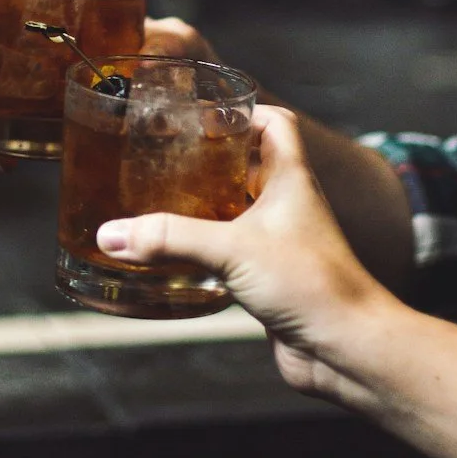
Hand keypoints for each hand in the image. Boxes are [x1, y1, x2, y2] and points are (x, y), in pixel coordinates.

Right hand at [0, 0, 216, 164]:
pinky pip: (7, 139)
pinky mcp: (45, 134)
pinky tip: (2, 159)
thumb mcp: (177, 41)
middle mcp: (37, 51)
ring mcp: (35, 93)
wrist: (202, 113)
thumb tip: (136, 66)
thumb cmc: (186, 63)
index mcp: (60, 13)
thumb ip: (164, 42)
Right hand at [95, 106, 396, 400]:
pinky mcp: (269, 278)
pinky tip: (171, 258)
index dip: (242, 111)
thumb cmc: (311, 284)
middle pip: (247, 166)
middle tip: (164, 157)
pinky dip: (204, 251)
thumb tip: (111, 233)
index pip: (274, 123)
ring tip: (158, 202)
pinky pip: (232, 254)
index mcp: (290, 178)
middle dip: (209, 160)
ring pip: (238, 212)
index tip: (200, 111)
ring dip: (203, 207)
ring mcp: (280, 242)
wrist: (345, 347)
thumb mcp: (232, 249)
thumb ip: (168, 239)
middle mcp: (287, 205)